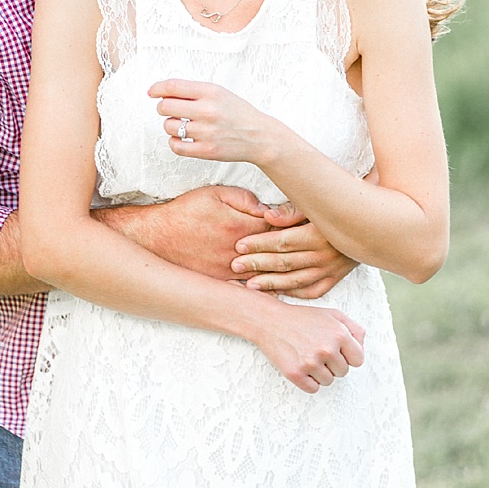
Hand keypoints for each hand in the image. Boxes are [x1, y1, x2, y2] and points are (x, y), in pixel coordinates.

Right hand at [98, 184, 301, 282]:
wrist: (157, 239)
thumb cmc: (186, 212)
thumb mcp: (214, 194)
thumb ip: (245, 199)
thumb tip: (269, 209)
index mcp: (244, 226)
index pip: (282, 226)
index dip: (303, 224)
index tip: (320, 223)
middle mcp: (243, 251)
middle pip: (282, 252)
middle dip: (305, 249)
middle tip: (330, 248)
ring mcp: (234, 269)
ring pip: (271, 274)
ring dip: (293, 273)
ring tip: (315, 270)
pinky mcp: (225, 282)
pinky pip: (254, 289)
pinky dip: (272, 291)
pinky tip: (288, 292)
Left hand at [150, 79, 287, 164]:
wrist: (259, 137)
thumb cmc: (236, 113)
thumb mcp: (218, 92)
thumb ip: (192, 91)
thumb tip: (161, 92)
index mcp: (210, 92)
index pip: (172, 86)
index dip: (157, 88)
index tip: (152, 92)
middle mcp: (207, 110)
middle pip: (165, 106)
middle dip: (164, 107)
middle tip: (172, 110)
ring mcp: (206, 132)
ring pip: (168, 126)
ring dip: (171, 125)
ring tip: (183, 125)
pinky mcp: (206, 150)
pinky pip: (175, 146)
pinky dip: (174, 142)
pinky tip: (182, 138)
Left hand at [232, 209, 358, 297]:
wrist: (371, 226)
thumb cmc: (335, 210)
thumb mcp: (315, 204)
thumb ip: (291, 210)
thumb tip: (268, 216)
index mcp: (317, 234)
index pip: (282, 242)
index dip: (259, 244)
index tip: (239, 246)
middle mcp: (324, 255)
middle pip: (284, 263)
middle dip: (257, 264)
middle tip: (234, 265)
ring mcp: (330, 270)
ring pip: (295, 280)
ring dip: (271, 283)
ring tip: (248, 285)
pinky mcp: (335, 278)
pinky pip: (312, 290)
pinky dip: (293, 292)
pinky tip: (275, 292)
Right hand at [247, 298, 365, 393]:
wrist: (268, 320)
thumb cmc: (301, 318)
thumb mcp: (332, 314)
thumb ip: (354, 329)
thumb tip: (362, 348)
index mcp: (339, 334)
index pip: (358, 360)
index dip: (347, 356)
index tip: (335, 350)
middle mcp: (327, 349)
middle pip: (343, 372)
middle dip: (332, 363)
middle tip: (316, 350)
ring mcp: (310, 362)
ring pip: (328, 381)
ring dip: (319, 372)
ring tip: (307, 356)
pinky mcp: (296, 373)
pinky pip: (313, 389)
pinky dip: (308, 381)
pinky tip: (300, 365)